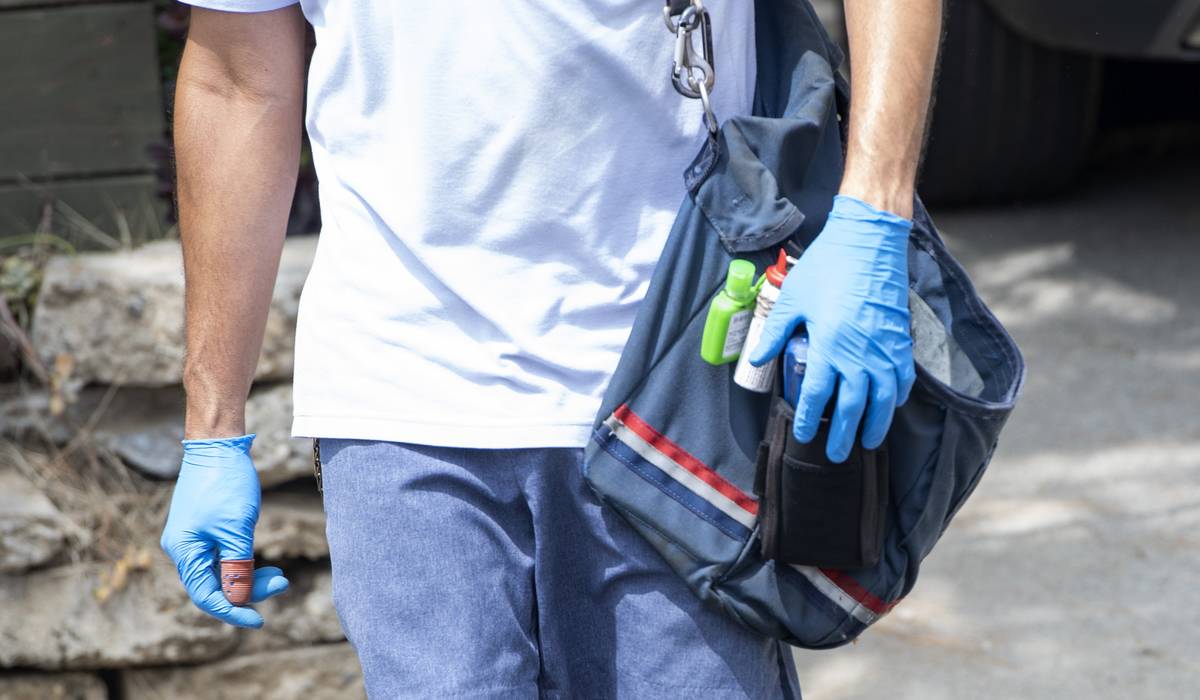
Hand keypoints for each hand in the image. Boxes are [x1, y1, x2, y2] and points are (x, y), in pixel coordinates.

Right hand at [160, 434, 287, 627]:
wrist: (219, 444)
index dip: (233, 611)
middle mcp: (184, 549)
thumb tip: (237, 600)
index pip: (206, 596)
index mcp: (185, 551)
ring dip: (249, 578)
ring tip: (280, 576)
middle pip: (215, 586)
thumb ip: (237, 567)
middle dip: (249, 591)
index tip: (259, 620)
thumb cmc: (227, 484)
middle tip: (283, 583)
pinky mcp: (206, 529)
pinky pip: (223, 557)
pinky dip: (243, 563)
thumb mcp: (237, 529)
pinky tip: (264, 565)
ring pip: (221, 572)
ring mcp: (194, 538)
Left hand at [748, 195, 915, 461]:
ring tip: (867, 443)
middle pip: (851, 408)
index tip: (804, 437)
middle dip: (843, 436)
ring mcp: (883, 350)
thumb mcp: (793, 299)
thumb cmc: (828, 267)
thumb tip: (757, 359)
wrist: (869, 242)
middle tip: (837, 455)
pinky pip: (902, 379)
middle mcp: (859, 355)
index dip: (810, 420)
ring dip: (875, 425)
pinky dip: (897, 398)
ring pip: (882, 401)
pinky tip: (890, 406)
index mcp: (829, 346)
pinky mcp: (900, 341)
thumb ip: (776, 332)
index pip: (817, 396)